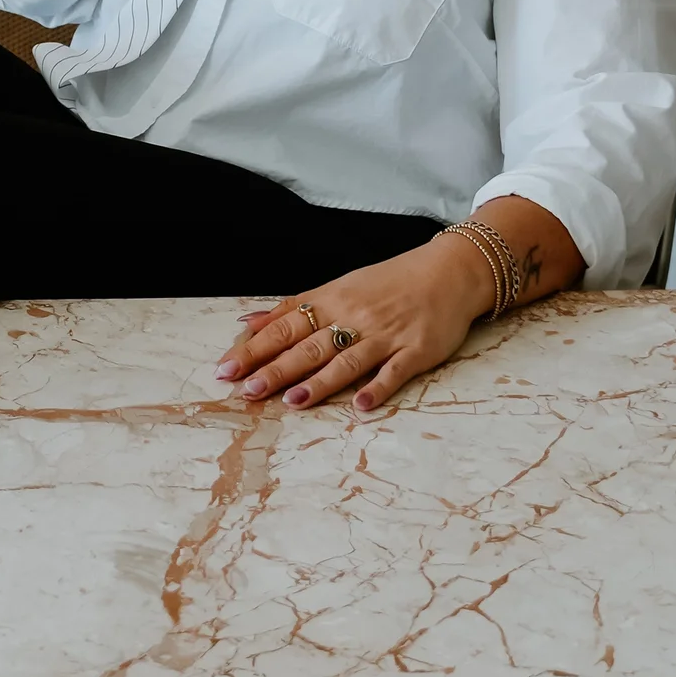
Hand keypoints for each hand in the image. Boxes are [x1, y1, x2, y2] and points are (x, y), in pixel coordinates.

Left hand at [211, 243, 488, 414]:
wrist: (448, 271)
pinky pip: (394, 371)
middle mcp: (355, 317)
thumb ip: (294, 308)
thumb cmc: (389, 283)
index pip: (286, 325)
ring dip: (320, 382)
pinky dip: (378, 387)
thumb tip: (249, 323)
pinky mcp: (415, 351)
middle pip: (310, 346)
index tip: (227, 367)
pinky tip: (362, 405)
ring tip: (293, 401)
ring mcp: (386, 336)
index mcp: (332, 300)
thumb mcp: (339, 287)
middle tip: (248, 390)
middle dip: (277, 369)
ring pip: (347, 360)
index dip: (256, 348)